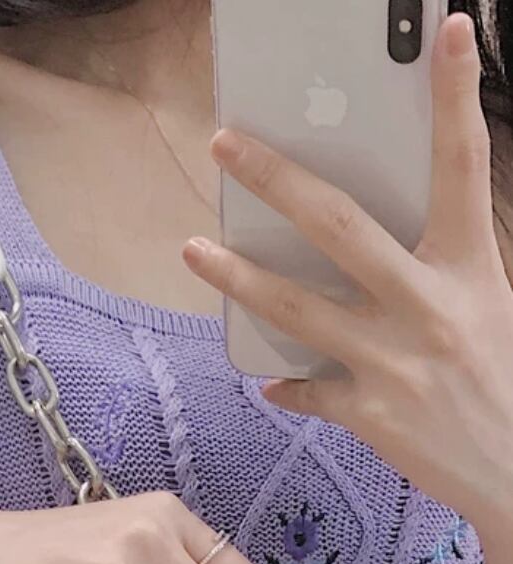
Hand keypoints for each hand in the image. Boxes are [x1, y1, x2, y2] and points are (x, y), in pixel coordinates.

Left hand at [183, 12, 512, 546]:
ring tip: (194, 248)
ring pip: (296, 305)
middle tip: (226, 144)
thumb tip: (357, 247)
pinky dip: (287, 384)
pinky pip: (307, 389)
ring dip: (237, 276)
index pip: (466, 164)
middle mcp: (431, 304)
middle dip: (276, 178)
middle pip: (339, 225)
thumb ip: (428, 271)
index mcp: (473, 266)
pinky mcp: (369, 412)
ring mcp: (395, 359)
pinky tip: (272, 382)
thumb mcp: (483, 306)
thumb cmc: (497, 378)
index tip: (450, 32)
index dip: (457, 96)